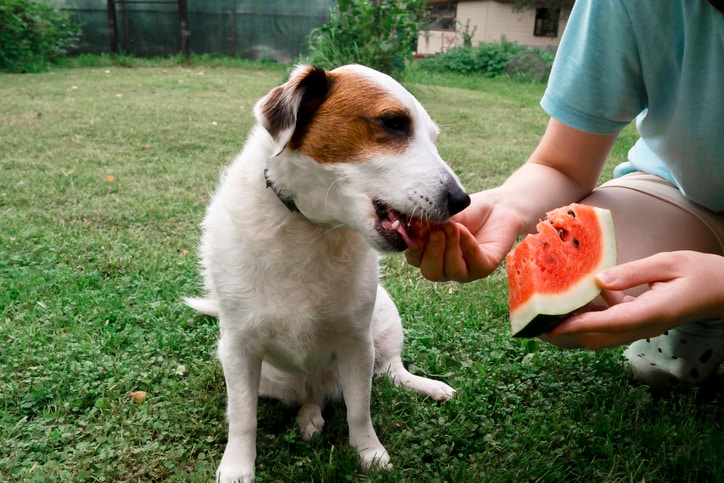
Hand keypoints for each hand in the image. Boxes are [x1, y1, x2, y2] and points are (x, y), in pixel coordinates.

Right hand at [405, 193, 520, 282]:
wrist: (497, 206)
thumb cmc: (467, 211)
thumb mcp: (443, 214)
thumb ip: (427, 222)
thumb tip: (409, 224)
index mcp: (429, 254)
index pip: (413, 257)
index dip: (412, 245)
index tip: (415, 228)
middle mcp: (444, 267)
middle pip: (430, 272)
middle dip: (432, 250)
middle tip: (436, 230)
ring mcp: (464, 271)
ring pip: (450, 271)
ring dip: (449, 247)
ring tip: (453, 226)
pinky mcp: (484, 269)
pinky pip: (473, 264)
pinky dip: (467, 246)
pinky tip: (464, 231)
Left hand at [542, 251, 723, 349]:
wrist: (723, 290)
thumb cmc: (699, 272)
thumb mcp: (668, 263)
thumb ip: (633, 272)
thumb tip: (598, 280)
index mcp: (652, 313)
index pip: (608, 323)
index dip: (578, 325)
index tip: (552, 324)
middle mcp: (643, 326)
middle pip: (597, 337)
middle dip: (566, 333)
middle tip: (537, 322)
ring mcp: (641, 328)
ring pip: (600, 334)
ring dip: (574, 325)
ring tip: (546, 310)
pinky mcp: (638, 322)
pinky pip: (608, 324)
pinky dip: (589, 315)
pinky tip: (577, 294)